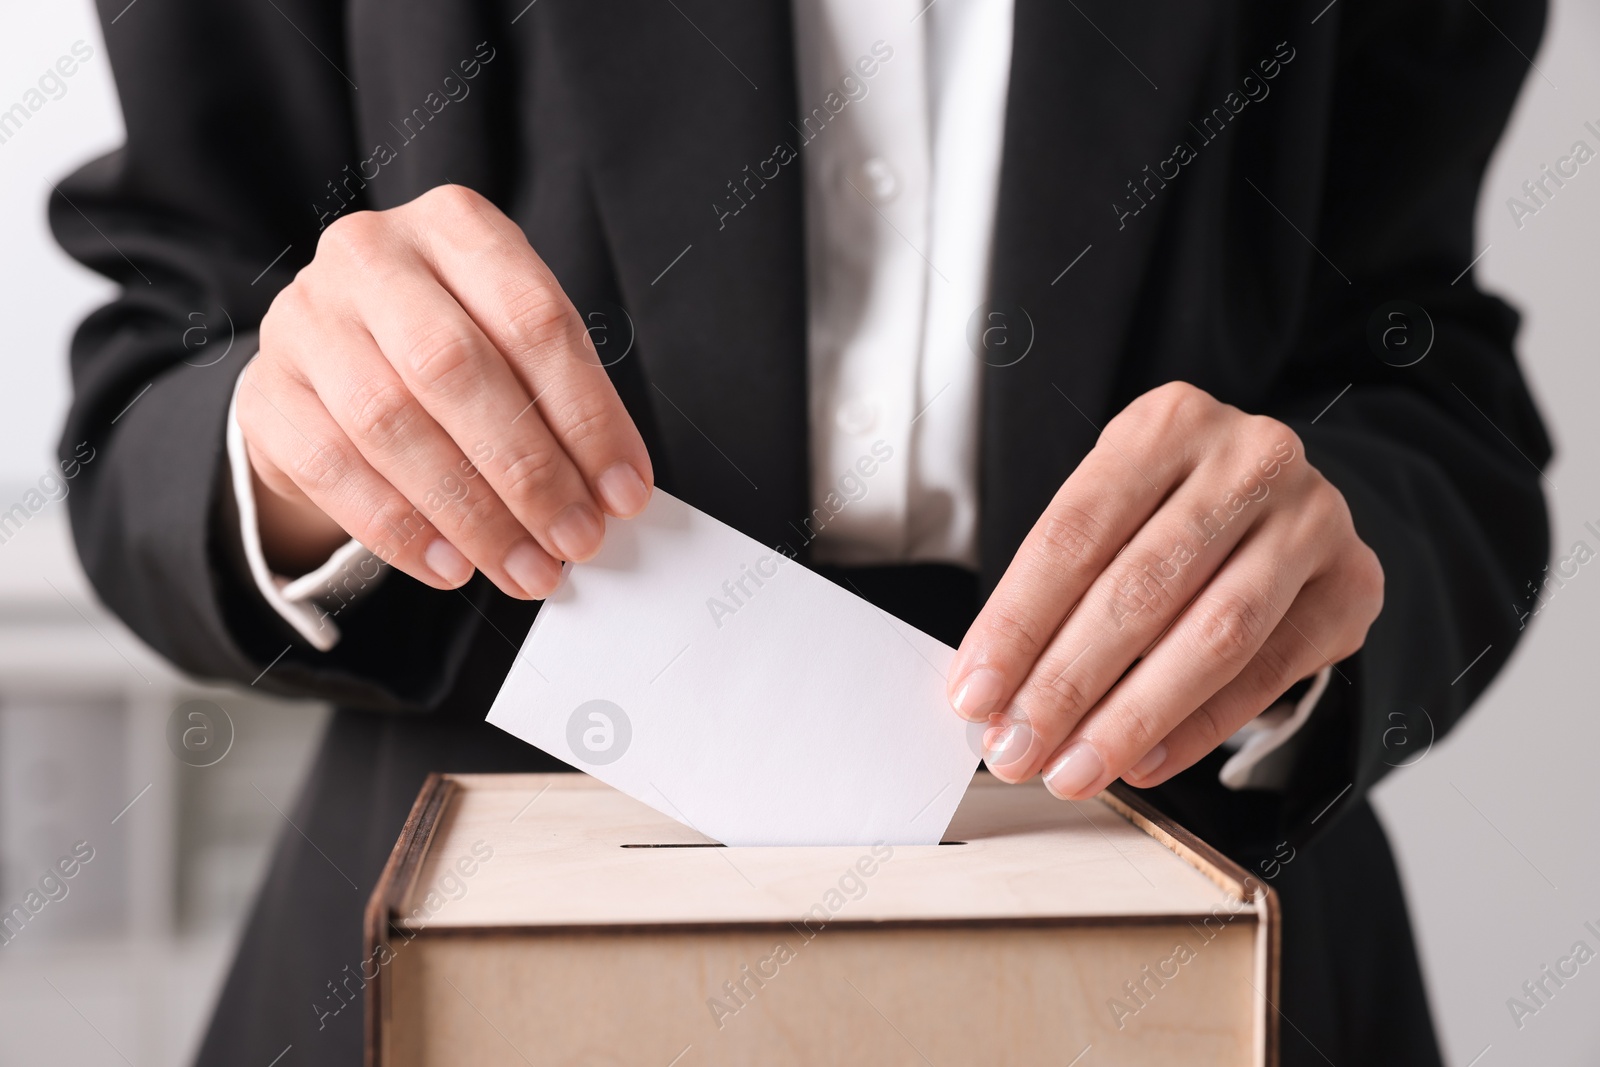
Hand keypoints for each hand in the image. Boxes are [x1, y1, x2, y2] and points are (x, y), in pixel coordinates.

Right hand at [238, 184, 651, 599]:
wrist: (332, 365)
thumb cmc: (449, 351)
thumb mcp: (514, 346)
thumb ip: (563, 402)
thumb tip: (613, 490)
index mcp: (456, 226)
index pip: (533, 320)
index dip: (587, 415)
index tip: (624, 492)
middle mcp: (372, 257)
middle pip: (455, 368)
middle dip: (528, 471)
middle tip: (576, 540)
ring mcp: (305, 321)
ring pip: (391, 424)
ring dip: (472, 514)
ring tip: (526, 568)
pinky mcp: (265, 392)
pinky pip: (333, 470)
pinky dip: (401, 530)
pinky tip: (452, 566)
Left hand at [946, 382, 1382, 798]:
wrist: (1285, 501)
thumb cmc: (1171, 511)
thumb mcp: (1110, 512)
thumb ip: (1056, 588)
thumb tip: (992, 694)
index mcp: (1167, 423)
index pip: (1073, 534)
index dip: (1017, 624)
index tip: (975, 695)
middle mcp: (1250, 458)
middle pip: (1142, 588)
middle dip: (1067, 682)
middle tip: (1016, 747)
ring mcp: (1312, 519)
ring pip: (1214, 636)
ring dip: (1131, 718)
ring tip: (1073, 769)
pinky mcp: (1352, 585)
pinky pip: (1268, 673)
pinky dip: (1199, 728)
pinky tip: (1145, 763)